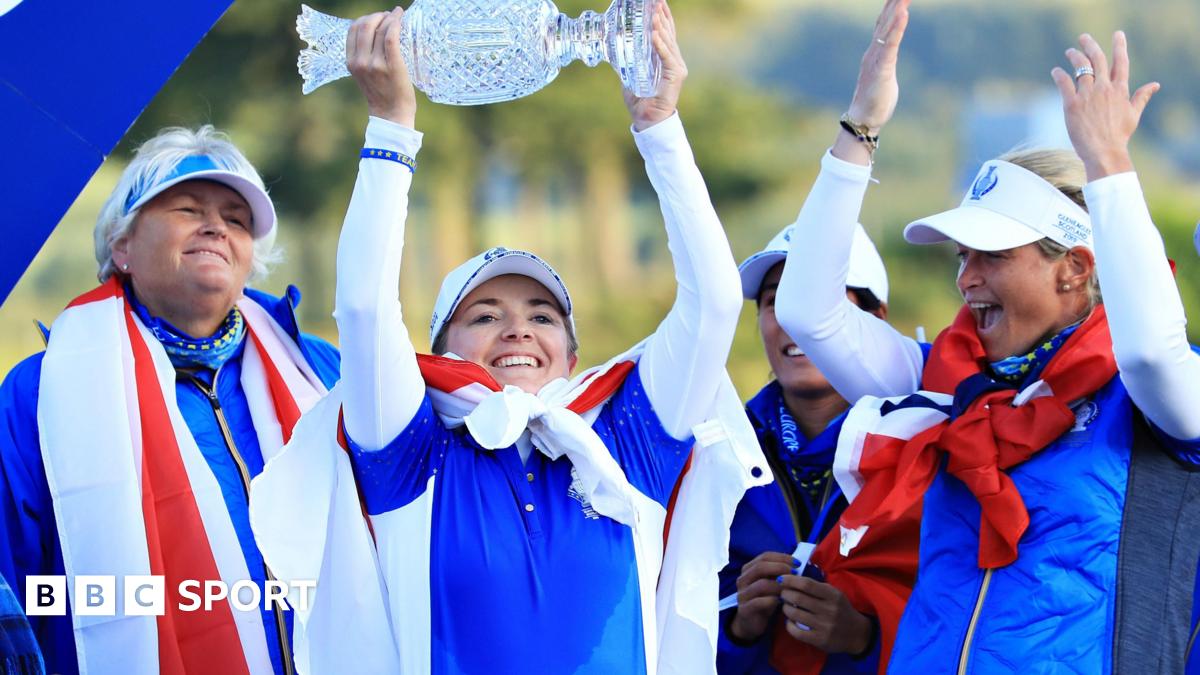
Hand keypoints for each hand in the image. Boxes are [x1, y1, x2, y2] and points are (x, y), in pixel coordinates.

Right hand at [347, 7, 416, 126]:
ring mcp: (375, 63)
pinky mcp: (392, 65)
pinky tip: (401, 16)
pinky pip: (391, 36)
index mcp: (351, 62)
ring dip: (388, 17)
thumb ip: (364, 58)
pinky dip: (396, 22)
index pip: (353, 30)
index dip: (364, 19)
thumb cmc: (382, 94)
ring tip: (396, 16)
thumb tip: (374, 35)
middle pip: (364, 25)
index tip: (376, 18)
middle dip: (377, 16)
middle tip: (388, 16)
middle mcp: (360, 61)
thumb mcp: (364, 75)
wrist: (391, 114)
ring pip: (379, 29)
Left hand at [624, 1, 686, 131]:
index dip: (662, 17)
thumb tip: (615, 50)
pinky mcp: (676, 76)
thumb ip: (627, 64)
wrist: (647, 121)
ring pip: (668, 42)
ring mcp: (676, 68)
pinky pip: (667, 57)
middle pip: (668, 33)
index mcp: (664, 59)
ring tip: (653, 14)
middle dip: (662, 16)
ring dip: (660, 27)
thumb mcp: (630, 77)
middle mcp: (673, 61)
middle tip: (656, 1)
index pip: (665, 34)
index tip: (657, 3)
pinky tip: (654, 34)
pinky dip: (660, 45)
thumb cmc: (640, 102)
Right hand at [728, 552, 794, 642]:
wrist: (750, 623)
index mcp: (748, 569)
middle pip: (760, 567)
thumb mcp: (771, 584)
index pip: (764, 556)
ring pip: (761, 584)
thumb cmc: (765, 600)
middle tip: (795, 573)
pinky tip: (782, 602)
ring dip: (779, 585)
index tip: (797, 563)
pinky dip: (772, 600)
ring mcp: (742, 594)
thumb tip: (797, 564)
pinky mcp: (744, 609)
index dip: (782, 557)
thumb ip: (779, 574)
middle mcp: (743, 579)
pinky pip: (759, 602)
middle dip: (780, 568)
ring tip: (791, 589)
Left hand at [779, 575, 873, 655]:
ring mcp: (824, 626)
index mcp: (833, 595)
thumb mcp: (834, 594)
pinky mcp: (820, 640)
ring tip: (786, 606)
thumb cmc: (841, 609)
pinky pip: (796, 631)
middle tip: (782, 593)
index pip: (807, 584)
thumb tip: (793, 577)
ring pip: (795, 614)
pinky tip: (790, 621)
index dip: (791, 580)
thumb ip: (817, 587)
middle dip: (785, 594)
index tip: (781, 578)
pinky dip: (789, 625)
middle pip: (798, 598)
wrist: (857, 634)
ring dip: (786, 608)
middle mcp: (829, 610)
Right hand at [833, 0, 908, 164]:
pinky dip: (897, 28)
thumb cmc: (875, 99)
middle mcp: (874, 51)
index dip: (892, 6)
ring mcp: (876, 59)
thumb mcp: (885, 74)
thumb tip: (889, 52)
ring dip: (897, 8)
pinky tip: (904, 14)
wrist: (864, 118)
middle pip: (886, 20)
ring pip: (888, 27)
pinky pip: (891, 45)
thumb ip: (887, 59)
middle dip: (895, 2)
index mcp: (875, 52)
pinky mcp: (882, 68)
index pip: (885, 23)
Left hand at [1051, 31, 1158, 181]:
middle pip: (1097, 58)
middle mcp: (1104, 88)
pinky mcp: (1072, 104)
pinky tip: (1056, 71)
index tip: (1117, 34)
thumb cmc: (1119, 135)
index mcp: (1120, 89)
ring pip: (1080, 67)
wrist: (1104, 152)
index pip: (1121, 62)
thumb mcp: (1134, 114)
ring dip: (1074, 56)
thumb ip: (1141, 97)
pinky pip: (1064, 83)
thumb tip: (1155, 85)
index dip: (1119, 46)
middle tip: (1083, 38)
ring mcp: (1088, 95)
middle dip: (1090, 44)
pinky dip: (1059, 74)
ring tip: (1069, 52)